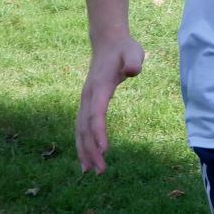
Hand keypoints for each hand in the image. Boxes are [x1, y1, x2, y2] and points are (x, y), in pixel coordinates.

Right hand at [75, 34, 145, 172]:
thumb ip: (134, 61)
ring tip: (91, 172)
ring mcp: (85, 101)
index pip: (96, 113)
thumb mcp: (133, 51)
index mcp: (99, 86)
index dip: (99, 132)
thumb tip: (133, 71)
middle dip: (91, 150)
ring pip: (80, 130)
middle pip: (85, 127)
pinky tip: (86, 160)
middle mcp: (88, 96)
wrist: (107, 42)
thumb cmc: (124, 49)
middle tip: (101, 171)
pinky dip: (82, 144)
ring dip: (84, 151)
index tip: (104, 150)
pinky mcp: (87, 104)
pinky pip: (81, 128)